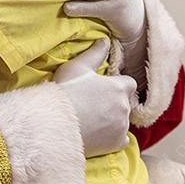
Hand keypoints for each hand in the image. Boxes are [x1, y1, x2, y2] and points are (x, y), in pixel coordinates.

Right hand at [53, 37, 135, 155]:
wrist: (55, 123)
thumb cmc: (65, 92)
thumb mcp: (77, 67)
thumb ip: (95, 53)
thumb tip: (105, 40)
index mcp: (119, 87)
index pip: (129, 83)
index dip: (117, 85)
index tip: (104, 88)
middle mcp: (125, 107)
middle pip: (126, 103)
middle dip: (115, 103)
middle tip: (94, 105)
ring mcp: (122, 126)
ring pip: (122, 121)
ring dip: (113, 120)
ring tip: (92, 120)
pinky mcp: (116, 143)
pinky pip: (122, 140)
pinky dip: (113, 138)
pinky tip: (99, 134)